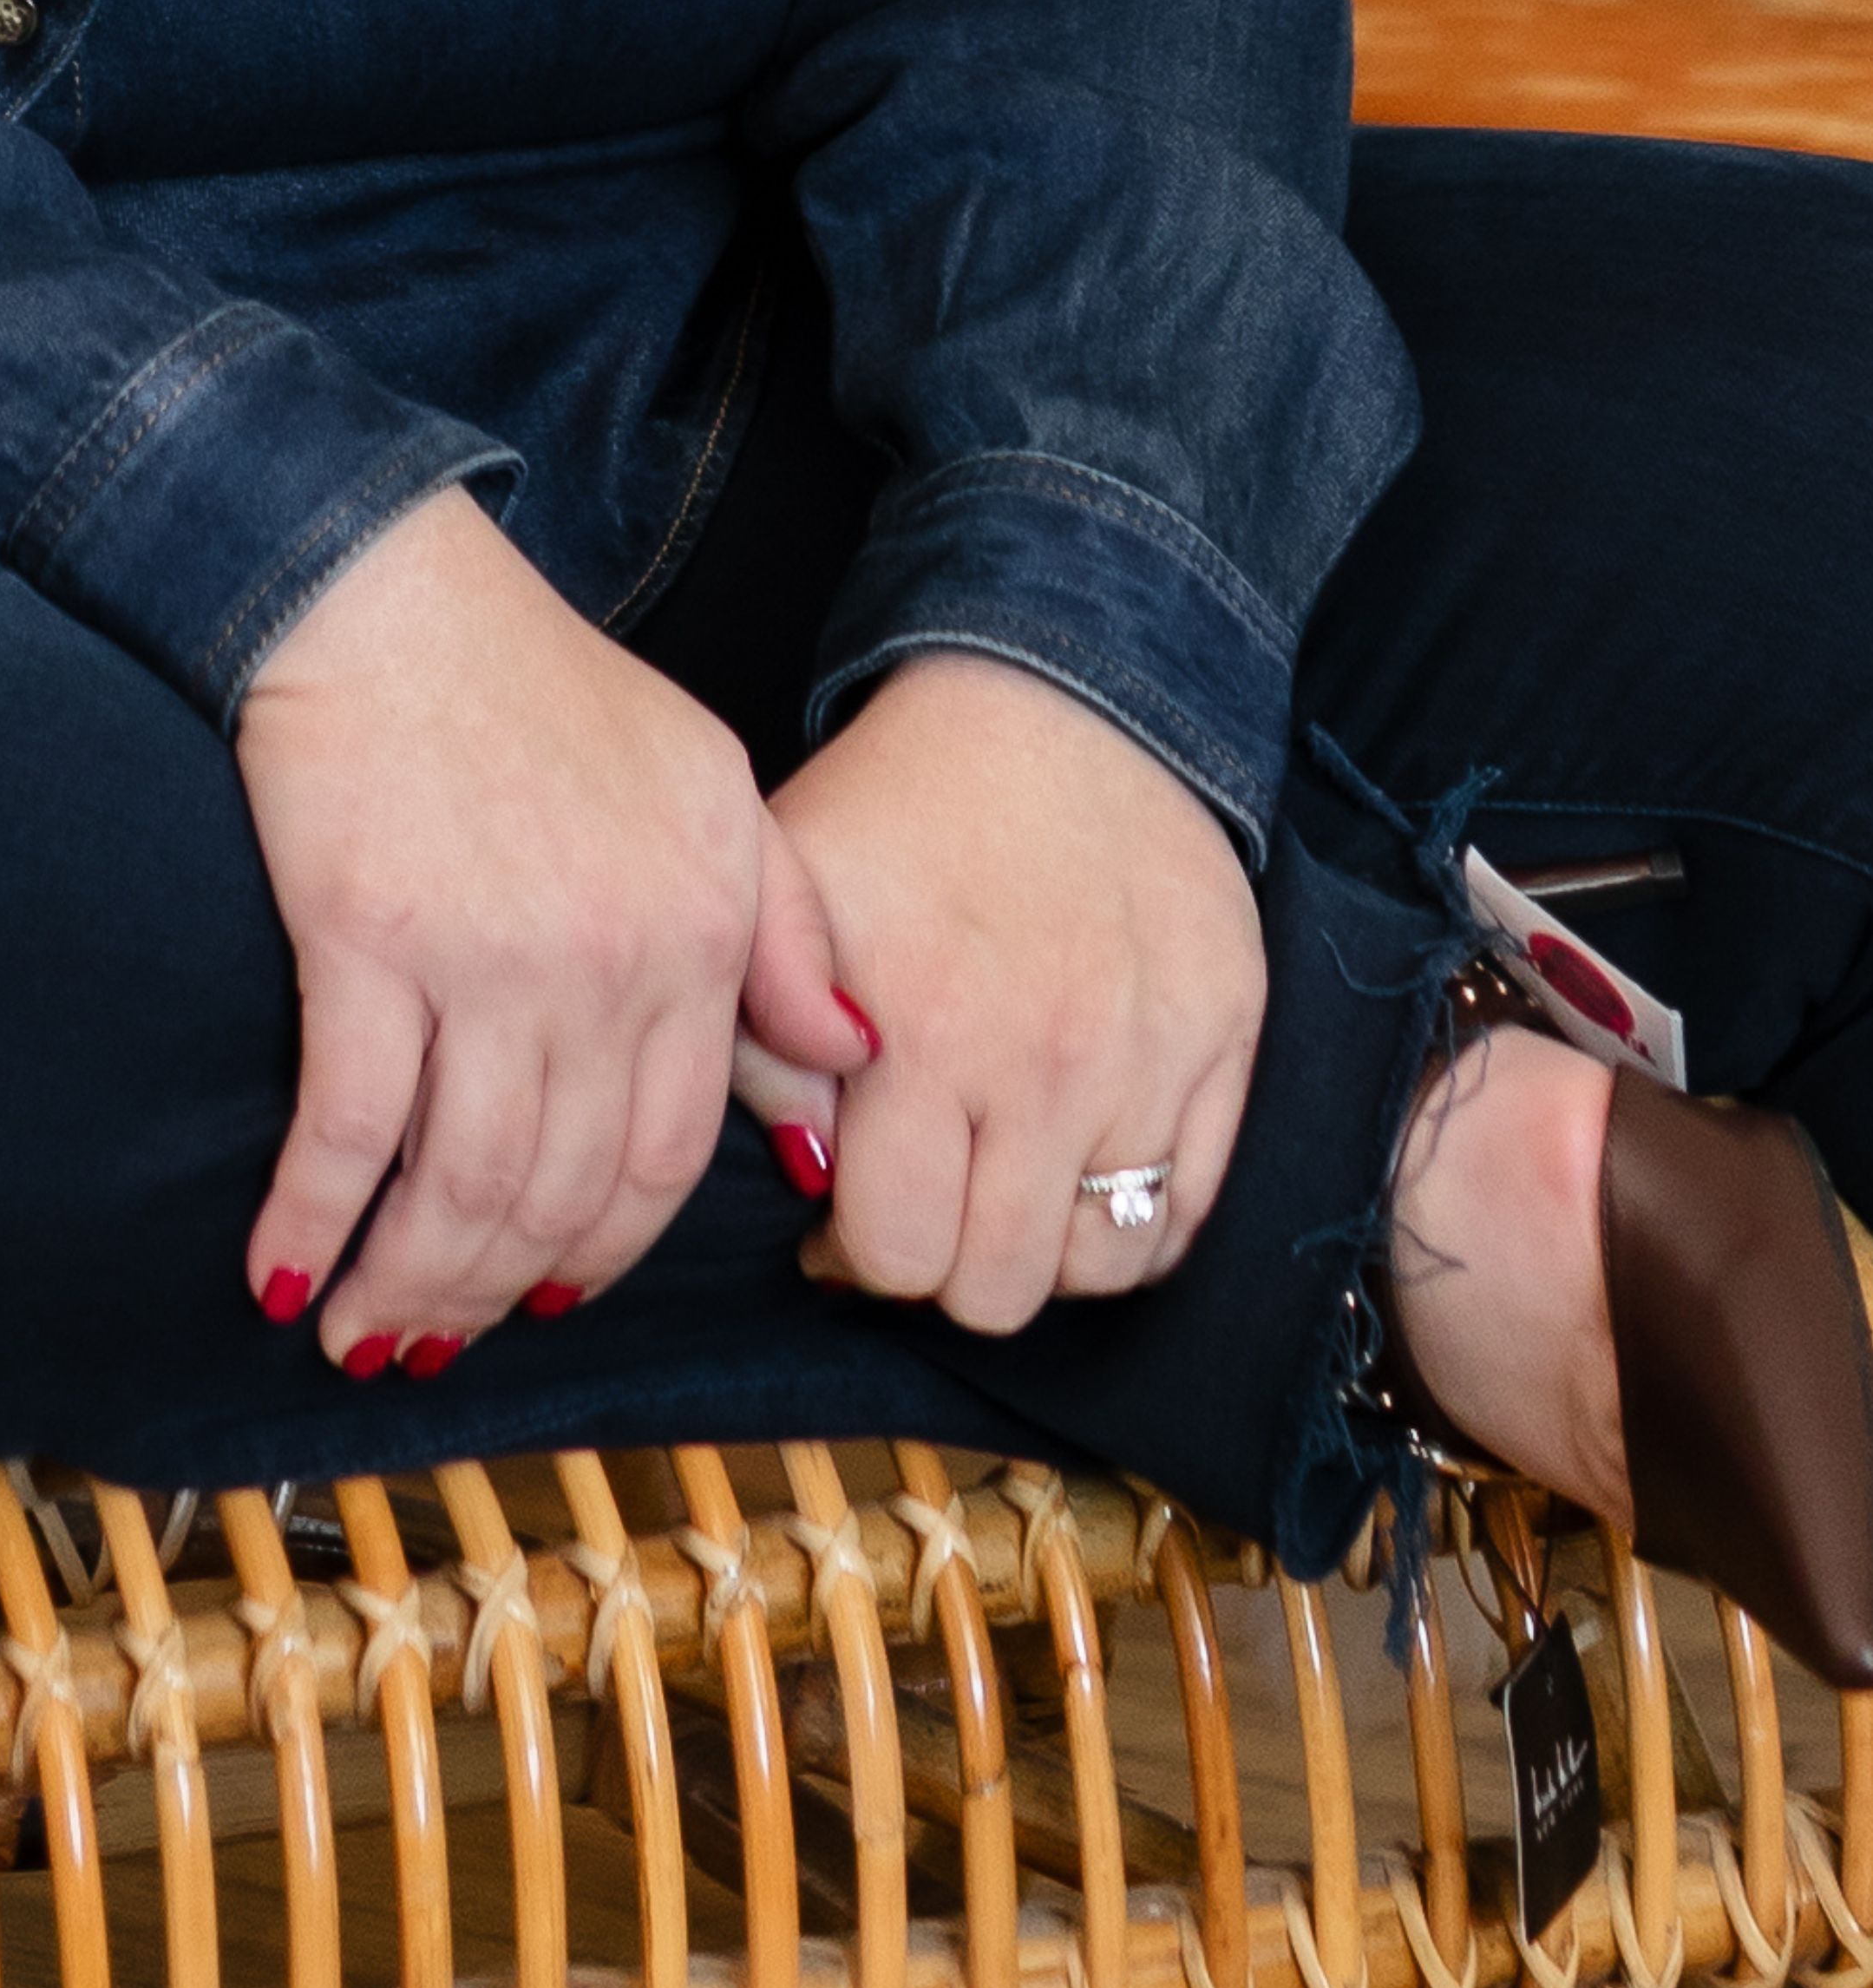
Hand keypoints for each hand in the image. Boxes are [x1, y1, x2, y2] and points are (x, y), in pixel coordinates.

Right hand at [235, 484, 869, 1367]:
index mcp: (698, 931)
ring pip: (460, 1187)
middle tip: (436, 1334)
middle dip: (493, 1293)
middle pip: (558, 1194)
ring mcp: (487, 959)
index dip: (604, 1249)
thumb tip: (851, 1064)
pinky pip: (346, 1129)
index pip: (667, 1156)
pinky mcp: (366, 941)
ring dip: (405, 1285)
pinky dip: (310, 1218)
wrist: (386, 592)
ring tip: (359, 1330)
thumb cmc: (539, 683)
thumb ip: (790, 934)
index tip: (552, 1297)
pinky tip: (282, 1272)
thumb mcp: (710, 785)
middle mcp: (607, 962)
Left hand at [769, 652, 1263, 1330]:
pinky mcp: (1228, 1042)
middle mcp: (1044, 1061)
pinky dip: (1132, 1222)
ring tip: (1001, 1174)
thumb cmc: (905, 800)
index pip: (893, 1251)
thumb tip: (809, 1169)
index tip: (851, 1203)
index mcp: (922, 1027)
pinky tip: (1079, 1164)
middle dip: (945, 1258)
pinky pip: (1186, 1218)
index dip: (857, 1247)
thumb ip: (760, 1032)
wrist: (1060, 699)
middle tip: (929, 1191)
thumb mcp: (788, 886)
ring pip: (1097, 1268)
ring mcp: (1147, 1060)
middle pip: (997, 1288)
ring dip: (1038, 1243)